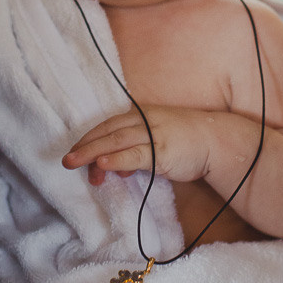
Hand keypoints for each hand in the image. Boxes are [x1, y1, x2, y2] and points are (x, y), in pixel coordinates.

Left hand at [62, 105, 212, 185]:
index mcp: (141, 114)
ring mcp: (153, 134)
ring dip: (93, 152)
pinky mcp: (162, 151)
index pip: (108, 125)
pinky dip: (116, 159)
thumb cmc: (186, 141)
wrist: (216, 141)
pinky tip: (102, 164)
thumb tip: (113, 167)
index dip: (90, 138)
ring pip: (115, 141)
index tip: (75, 152)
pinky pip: (134, 155)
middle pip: (107, 131)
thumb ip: (133, 153)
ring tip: (75, 163)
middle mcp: (144, 120)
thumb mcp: (155, 143)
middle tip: (67, 160)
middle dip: (85, 146)